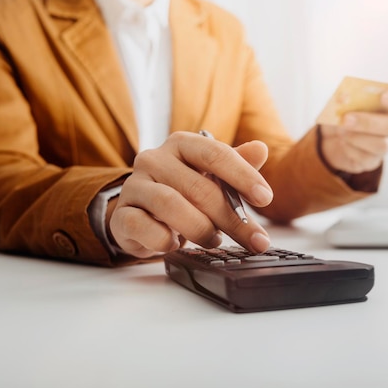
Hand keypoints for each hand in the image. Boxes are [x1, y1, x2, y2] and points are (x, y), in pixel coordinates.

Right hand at [107, 132, 273, 257]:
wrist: (141, 214)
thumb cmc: (183, 192)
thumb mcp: (212, 176)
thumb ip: (236, 165)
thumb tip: (261, 149)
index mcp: (181, 144)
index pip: (215, 153)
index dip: (243, 176)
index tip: (265, 198)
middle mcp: (154, 159)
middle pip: (199, 187)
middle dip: (232, 218)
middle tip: (255, 240)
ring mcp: (135, 186)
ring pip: (171, 206)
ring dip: (200, 229)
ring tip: (214, 241)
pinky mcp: (121, 215)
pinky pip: (143, 227)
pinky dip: (165, 240)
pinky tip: (175, 244)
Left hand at [319, 90, 387, 173]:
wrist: (331, 137)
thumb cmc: (342, 113)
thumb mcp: (340, 101)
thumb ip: (344, 96)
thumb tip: (343, 98)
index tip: (384, 97)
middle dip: (368, 123)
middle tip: (346, 119)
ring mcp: (384, 144)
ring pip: (382, 145)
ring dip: (358, 138)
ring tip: (341, 131)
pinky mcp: (372, 161)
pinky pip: (366, 158)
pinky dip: (350, 149)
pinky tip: (343, 143)